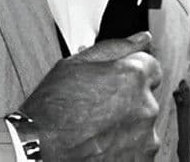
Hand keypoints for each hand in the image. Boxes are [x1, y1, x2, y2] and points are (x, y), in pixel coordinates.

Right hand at [20, 31, 162, 159]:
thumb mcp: (77, 64)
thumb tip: (142, 38)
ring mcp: (145, 138)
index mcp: (134, 76)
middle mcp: (145, 106)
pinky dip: (126, 147)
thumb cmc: (52, 109)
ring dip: (128, 126)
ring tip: (97, 129)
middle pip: (147, 97)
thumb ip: (116, 48)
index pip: (151, 67)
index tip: (115, 83)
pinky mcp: (139, 161)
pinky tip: (102, 144)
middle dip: (128, 100)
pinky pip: (140, 149)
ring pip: (143, 125)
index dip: (131, 74)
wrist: (39, 149)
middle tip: (99, 108)